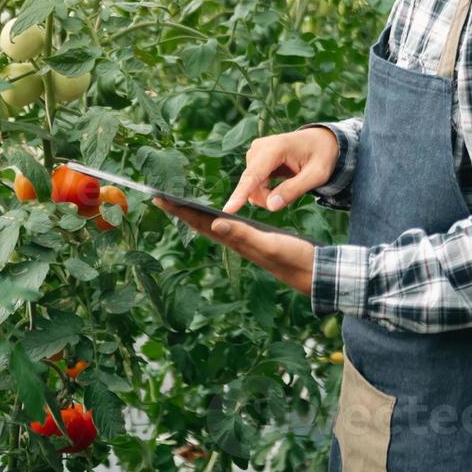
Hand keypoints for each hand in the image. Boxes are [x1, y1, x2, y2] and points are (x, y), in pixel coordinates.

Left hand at [151, 197, 316, 295]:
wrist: (313, 273)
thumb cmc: (294, 257)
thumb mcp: (269, 243)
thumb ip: (243, 235)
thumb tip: (214, 224)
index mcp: (235, 240)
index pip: (200, 222)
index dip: (179, 210)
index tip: (158, 198)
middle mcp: (235, 242)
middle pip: (201, 225)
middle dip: (181, 212)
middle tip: (161, 199)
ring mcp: (244, 243)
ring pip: (213, 228)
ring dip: (196, 216)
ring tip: (182, 207)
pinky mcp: (255, 242)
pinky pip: (227, 229)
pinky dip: (216, 220)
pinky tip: (218, 219)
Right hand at [223, 127, 339, 214]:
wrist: (321, 141)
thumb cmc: (321, 157)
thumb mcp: (316, 175)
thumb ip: (294, 190)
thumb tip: (271, 206)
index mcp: (276, 148)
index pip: (254, 175)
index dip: (241, 194)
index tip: (228, 210)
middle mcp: (259, 147)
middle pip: (252, 186)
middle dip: (268, 198)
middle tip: (290, 195)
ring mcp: (254, 152)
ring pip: (251, 187)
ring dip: (267, 194)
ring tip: (290, 184)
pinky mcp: (254, 158)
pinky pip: (253, 183)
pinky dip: (266, 189)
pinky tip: (282, 181)